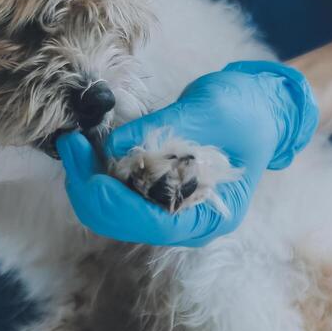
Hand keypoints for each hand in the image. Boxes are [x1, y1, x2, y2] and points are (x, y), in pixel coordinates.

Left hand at [57, 61, 317, 246]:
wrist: (260, 106)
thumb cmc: (246, 110)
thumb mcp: (210, 109)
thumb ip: (161, 129)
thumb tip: (111, 145)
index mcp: (210, 217)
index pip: (153, 224)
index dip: (115, 203)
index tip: (88, 172)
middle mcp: (184, 221)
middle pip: (122, 222)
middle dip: (90, 186)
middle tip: (71, 143)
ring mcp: (166, 208)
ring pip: (110, 211)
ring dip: (87, 179)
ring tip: (74, 142)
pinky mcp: (152, 191)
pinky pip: (114, 192)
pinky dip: (96, 172)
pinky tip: (86, 147)